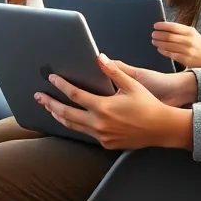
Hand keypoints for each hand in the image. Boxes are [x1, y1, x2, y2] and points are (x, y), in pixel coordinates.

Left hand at [33, 54, 193, 150]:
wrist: (162, 129)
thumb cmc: (148, 105)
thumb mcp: (132, 84)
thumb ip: (113, 71)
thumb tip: (99, 57)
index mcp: (103, 107)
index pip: (74, 95)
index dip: (61, 86)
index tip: (52, 78)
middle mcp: (99, 124)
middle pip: (66, 113)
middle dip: (50, 104)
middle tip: (38, 97)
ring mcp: (101, 136)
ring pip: (73, 126)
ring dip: (59, 116)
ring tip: (48, 108)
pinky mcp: (106, 143)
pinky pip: (85, 133)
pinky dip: (74, 125)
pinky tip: (69, 119)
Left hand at [152, 22, 200, 67]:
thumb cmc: (196, 43)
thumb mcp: (191, 33)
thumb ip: (179, 30)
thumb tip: (162, 26)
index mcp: (190, 31)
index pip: (173, 26)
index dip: (162, 26)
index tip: (155, 25)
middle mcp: (189, 40)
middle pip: (169, 36)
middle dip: (158, 35)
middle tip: (153, 34)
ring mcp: (187, 51)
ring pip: (168, 46)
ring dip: (159, 43)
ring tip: (154, 41)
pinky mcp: (185, 59)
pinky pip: (171, 54)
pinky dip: (163, 51)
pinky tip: (159, 48)